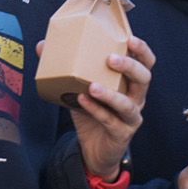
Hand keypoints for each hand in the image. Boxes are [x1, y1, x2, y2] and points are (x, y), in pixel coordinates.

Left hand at [51, 35, 155, 178]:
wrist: (94, 149)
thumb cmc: (91, 111)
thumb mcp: (79, 87)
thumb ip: (65, 67)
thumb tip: (42, 45)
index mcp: (130, 82)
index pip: (145, 63)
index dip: (142, 51)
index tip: (130, 39)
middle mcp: (136, 98)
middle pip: (144, 79)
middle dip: (129, 67)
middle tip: (110, 59)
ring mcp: (131, 117)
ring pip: (127, 104)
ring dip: (110, 94)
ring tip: (92, 85)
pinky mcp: (121, 133)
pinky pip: (110, 121)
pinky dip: (96, 110)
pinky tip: (81, 101)